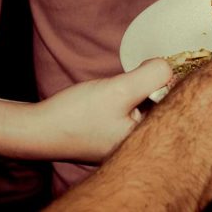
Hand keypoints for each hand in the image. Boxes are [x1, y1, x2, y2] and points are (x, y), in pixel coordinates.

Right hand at [34, 59, 170, 162]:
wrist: (35, 130)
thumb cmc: (75, 115)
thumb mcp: (119, 90)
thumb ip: (150, 76)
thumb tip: (168, 66)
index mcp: (147, 140)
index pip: (176, 107)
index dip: (172, 82)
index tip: (157, 68)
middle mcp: (139, 145)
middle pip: (163, 106)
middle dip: (154, 87)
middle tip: (130, 81)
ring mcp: (126, 141)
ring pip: (147, 106)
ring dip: (139, 91)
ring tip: (114, 92)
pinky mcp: (113, 135)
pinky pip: (132, 111)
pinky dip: (127, 99)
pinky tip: (108, 98)